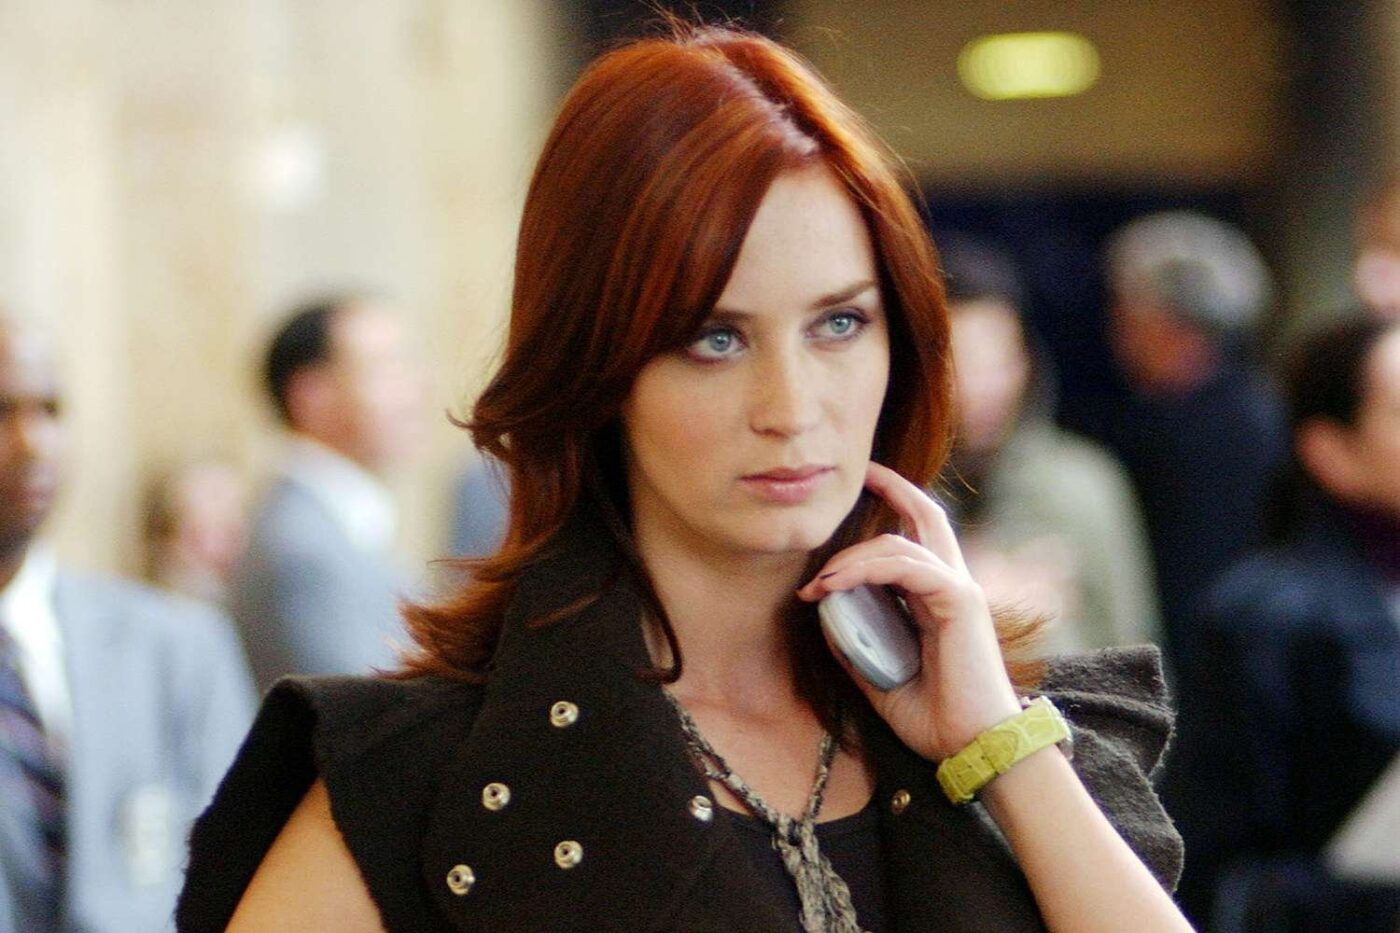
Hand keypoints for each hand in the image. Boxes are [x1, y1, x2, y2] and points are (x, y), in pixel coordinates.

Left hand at [796, 462, 1021, 761]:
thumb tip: (825, 618)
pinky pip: (906, 567)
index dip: (894, 506)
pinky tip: (834, 585)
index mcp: (940, 600)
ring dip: (850, 557)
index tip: (861, 490)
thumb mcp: (880, 679)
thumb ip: (857, 647)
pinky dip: (865, 569)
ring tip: (816, 583)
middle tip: (850, 480)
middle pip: (925, 515)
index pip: (918, 537)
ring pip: (900, 543)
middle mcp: (952, 586)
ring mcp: (958, 591)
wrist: (975, 749)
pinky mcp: (958, 602)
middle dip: (890, 487)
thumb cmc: (938, 720)